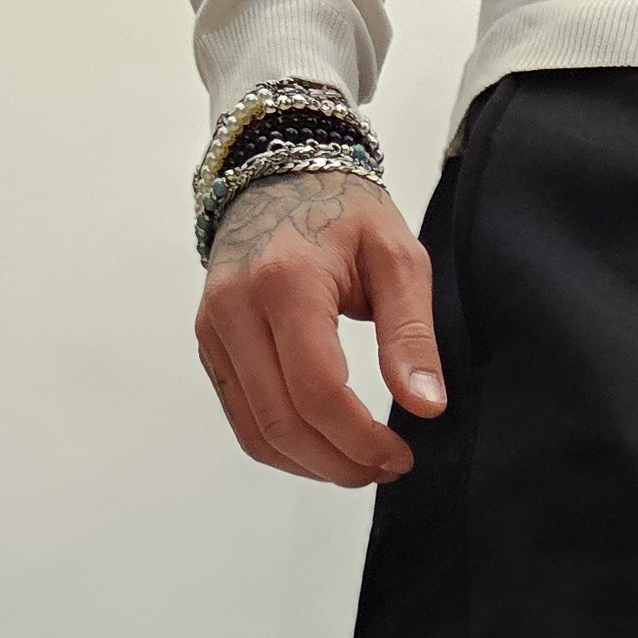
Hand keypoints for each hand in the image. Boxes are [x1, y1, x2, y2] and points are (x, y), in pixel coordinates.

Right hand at [195, 171, 445, 486]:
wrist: (278, 170)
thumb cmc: (345, 211)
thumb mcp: (398, 258)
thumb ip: (413, 334)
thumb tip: (427, 407)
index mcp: (285, 284)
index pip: (317, 391)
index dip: (361, 440)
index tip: (401, 455)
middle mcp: (235, 309)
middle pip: (283, 422)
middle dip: (341, 463)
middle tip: (387, 468)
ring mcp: (214, 328)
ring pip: (258, 433)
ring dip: (313, 466)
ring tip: (362, 465)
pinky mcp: (210, 343)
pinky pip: (243, 420)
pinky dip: (286, 449)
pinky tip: (327, 447)